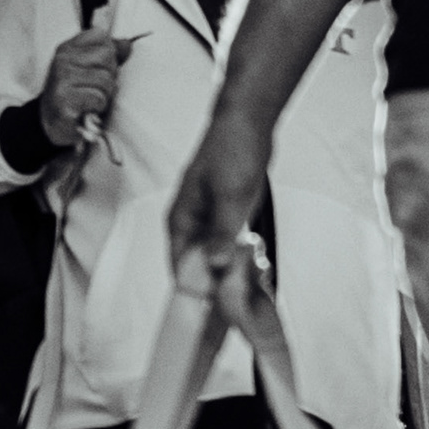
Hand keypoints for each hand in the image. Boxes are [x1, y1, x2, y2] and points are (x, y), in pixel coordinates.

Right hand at [35, 23, 128, 146]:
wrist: (50, 123)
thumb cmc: (74, 94)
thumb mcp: (87, 69)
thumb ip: (107, 54)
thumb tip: (127, 44)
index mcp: (67, 48)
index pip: (100, 35)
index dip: (108, 53)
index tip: (97, 68)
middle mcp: (62, 60)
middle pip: (107, 56)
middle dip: (109, 76)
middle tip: (95, 88)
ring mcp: (62, 79)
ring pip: (106, 80)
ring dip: (105, 95)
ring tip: (92, 99)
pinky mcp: (65, 100)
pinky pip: (99, 98)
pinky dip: (99, 107)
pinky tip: (88, 109)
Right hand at [164, 108, 270, 282]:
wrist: (247, 123)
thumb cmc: (230, 149)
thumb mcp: (229, 195)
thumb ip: (222, 232)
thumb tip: (216, 264)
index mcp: (180, 218)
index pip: (179, 266)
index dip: (195, 287)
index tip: (213, 305)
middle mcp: (191, 223)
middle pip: (195, 266)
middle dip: (214, 283)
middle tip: (236, 298)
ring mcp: (208, 220)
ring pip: (213, 258)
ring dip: (227, 270)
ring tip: (245, 285)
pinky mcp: (225, 217)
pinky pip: (227, 245)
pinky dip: (236, 256)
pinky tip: (249, 264)